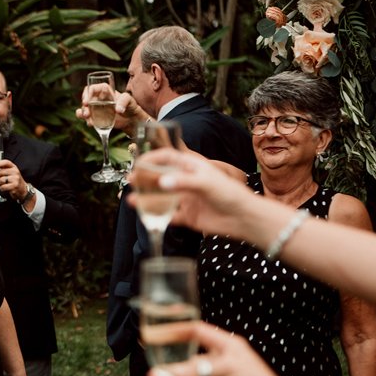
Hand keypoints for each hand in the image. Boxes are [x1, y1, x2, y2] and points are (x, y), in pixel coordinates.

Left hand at [0, 160, 27, 201]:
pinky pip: (3, 186)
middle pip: (1, 172)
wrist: (23, 190)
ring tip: (2, 184)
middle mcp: (15, 171)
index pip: (5, 162)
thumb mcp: (9, 174)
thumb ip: (0, 171)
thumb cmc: (14, 181)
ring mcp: (15, 178)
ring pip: (1, 180)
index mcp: (13, 167)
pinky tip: (4, 188)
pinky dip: (1, 188)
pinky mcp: (14, 185)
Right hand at [76, 85, 151, 136]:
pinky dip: (86, 120)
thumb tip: (117, 110)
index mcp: (105, 90)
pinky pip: (88, 117)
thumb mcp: (130, 100)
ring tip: (88, 119)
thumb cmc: (131, 106)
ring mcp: (97, 108)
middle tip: (87, 113)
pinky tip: (90, 124)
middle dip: (84, 106)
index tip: (86, 101)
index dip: (87, 93)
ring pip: (85, 108)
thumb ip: (124, 101)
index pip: (92, 88)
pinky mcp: (97, 117)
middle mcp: (99, 98)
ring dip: (83, 113)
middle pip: (86, 99)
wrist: (132, 120)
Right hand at [135, 148, 255, 239]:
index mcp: (192, 167)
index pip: (168, 157)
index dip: (152, 158)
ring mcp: (186, 199)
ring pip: (161, 198)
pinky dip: (157, 216)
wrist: (244, 218)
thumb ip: (184, 182)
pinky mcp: (188, 217)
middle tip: (130, 180)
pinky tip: (146, 216)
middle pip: (160, 177)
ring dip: (147, 198)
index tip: (138, 162)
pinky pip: (168, 216)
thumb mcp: (207, 183)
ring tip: (132, 200)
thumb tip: (161, 183)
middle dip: (145, 179)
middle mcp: (187, 182)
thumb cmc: (230, 194)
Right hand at [146, 321, 288, 375]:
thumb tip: (171, 374)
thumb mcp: (227, 369)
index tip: (158, 335)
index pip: (196, 331)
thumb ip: (197, 371)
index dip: (177, 332)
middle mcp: (219, 359)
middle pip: (188, 360)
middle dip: (170, 369)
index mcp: (225, 345)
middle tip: (153, 374)